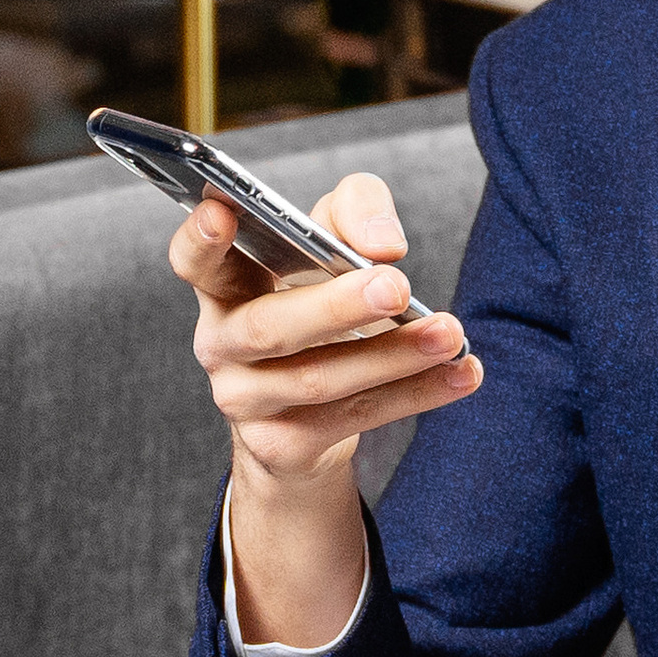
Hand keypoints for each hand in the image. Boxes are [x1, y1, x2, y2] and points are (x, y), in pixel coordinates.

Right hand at [170, 171, 481, 643]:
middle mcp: (222, 344)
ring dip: (393, 356)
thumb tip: (383, 245)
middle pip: (270, 327)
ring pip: (320, 379)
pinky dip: (415, 394)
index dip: (200, 239)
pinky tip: (462, 372)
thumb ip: (353, 214)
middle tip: (396, 285)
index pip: (194, 262)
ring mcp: (246, 401)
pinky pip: (355, 418)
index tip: (222, 210)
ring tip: (449, 333)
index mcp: (224, 287)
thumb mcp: (328, 246)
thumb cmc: (315, 305)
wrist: (306, 420)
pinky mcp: (282, 446)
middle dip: (335, 306)